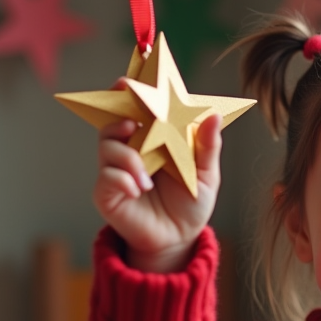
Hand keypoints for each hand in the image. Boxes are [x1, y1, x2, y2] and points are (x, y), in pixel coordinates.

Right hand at [93, 79, 222, 272]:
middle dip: (117, 112)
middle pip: (113, 119)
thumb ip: (208, 147)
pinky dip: (122, 179)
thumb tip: (214, 116)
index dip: (130, 91)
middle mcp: (130, 147)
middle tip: (131, 119)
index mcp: (153, 136)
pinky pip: (106, 177)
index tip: (129, 82)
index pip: (137, 106)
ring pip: (107, 146)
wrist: (180, 238)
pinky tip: (139, 189)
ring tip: (147, 178)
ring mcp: (116, 169)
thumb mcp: (206, 174)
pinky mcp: (107, 192)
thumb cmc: (192, 201)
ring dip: (127, 157)